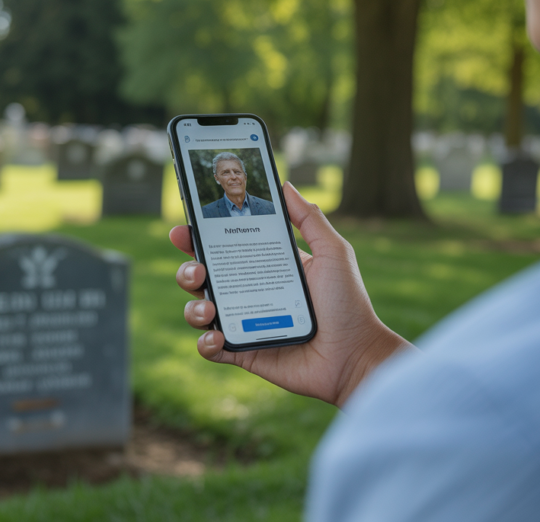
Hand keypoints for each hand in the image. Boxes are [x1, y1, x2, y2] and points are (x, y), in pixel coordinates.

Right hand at [170, 182, 414, 408]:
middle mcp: (249, 292)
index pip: (223, 247)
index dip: (198, 237)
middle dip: (188, 270)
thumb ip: (309, 218)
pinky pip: (210, 348)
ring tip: (209, 308)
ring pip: (199, 312)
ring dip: (193, 308)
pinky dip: (206, 342)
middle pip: (202, 277)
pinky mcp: (244, 352)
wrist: (356, 355)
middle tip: (198, 270)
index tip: (184, 228)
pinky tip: (218, 335)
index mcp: (264, 266)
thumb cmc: (348, 303)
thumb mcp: (333, 252)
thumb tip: (284, 185)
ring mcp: (244, 323)